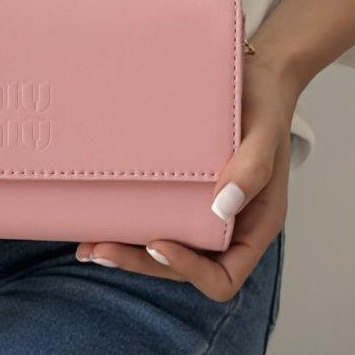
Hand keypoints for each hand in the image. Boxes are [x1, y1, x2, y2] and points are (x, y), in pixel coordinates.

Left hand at [75, 53, 293, 299]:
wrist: (253, 76)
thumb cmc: (264, 105)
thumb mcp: (265, 132)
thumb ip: (252, 169)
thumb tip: (223, 206)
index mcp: (254, 226)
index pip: (224, 277)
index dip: (190, 271)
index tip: (158, 245)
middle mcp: (226, 228)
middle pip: (183, 270)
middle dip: (142, 264)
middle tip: (101, 250)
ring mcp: (201, 215)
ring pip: (164, 252)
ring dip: (127, 254)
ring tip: (89, 246)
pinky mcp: (179, 196)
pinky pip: (154, 221)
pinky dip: (126, 227)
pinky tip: (95, 220)